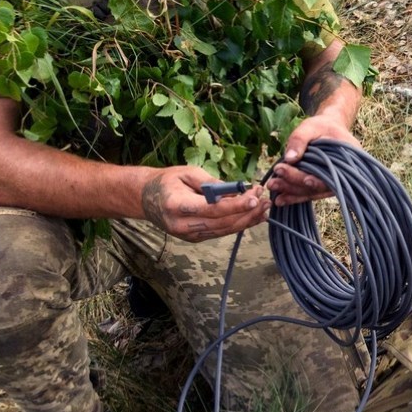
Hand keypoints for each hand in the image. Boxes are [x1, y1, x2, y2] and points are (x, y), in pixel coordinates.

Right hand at [140, 165, 268, 241]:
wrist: (146, 198)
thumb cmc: (167, 181)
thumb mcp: (187, 173)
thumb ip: (211, 183)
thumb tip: (236, 190)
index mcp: (177, 205)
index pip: (212, 209)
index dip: (236, 205)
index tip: (254, 196)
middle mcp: (182, 225)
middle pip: (222, 223)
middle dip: (247, 212)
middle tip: (264, 198)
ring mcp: (188, 235)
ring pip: (224, 230)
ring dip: (247, 220)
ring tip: (265, 207)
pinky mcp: (194, 238)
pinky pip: (220, 232)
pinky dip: (238, 224)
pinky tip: (253, 215)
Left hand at [266, 112, 361, 206]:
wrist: (326, 129)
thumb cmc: (321, 126)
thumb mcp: (310, 126)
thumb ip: (300, 139)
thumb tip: (289, 158)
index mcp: (347, 162)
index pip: (332, 177)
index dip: (318, 181)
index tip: (304, 179)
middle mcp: (342, 176)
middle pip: (319, 187)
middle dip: (295, 185)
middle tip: (274, 181)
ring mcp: (330, 183)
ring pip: (311, 192)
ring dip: (291, 192)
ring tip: (272, 187)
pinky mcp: (319, 186)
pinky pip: (307, 193)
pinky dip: (293, 196)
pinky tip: (279, 200)